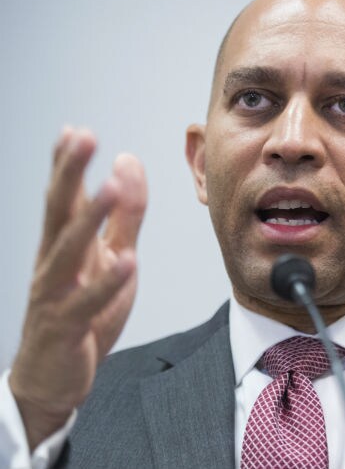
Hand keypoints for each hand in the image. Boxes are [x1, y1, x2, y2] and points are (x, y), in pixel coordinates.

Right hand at [9, 127, 146, 449]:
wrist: (55, 375)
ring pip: (69, 251)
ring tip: (109, 189)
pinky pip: (87, 302)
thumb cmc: (83, 310)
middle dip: (69, 174)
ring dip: (89, 218)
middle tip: (82, 138)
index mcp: (64, 246)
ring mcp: (56, 294)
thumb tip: (128, 163)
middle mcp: (54, 264)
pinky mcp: (67, 325)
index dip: (67, 165)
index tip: (75, 131)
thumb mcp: (111, 255)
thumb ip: (123, 215)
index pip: (63, 198)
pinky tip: (124, 262)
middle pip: (59, 213)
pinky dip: (105, 282)